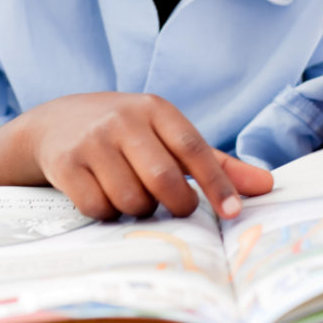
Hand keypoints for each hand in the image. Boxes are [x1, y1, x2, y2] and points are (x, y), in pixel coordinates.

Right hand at [18, 92, 272, 219]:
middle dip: (177, 204)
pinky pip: (98, 207)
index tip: (234, 212)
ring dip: (139, 209)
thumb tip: (266, 185)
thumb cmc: (127, 133)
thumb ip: (215, 162)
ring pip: (131, 199)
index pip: (194, 149)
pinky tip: (105, 196)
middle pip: (163, 179)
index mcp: (156, 109)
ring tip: (134, 194)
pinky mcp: (66, 164)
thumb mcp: (168, 135)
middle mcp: (124, 120)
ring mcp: (93, 141)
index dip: (217, 183)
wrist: (56, 122)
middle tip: (177, 206)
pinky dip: (107, 213)